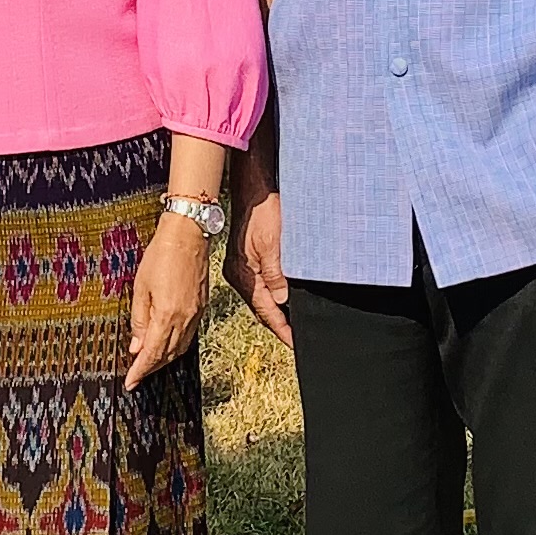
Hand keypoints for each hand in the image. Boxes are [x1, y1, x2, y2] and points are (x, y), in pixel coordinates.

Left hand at [127, 213, 209, 387]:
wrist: (187, 235)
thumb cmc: (161, 256)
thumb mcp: (140, 288)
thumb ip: (139, 321)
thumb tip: (136, 347)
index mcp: (168, 315)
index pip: (153, 354)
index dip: (140, 371)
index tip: (130, 383)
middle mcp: (186, 319)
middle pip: (168, 355)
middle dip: (152, 369)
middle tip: (136, 376)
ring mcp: (196, 314)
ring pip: (181, 348)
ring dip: (165, 360)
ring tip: (149, 364)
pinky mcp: (201, 307)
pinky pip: (189, 336)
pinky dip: (176, 346)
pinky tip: (167, 345)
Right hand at [222, 158, 290, 347]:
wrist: (252, 192)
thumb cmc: (263, 213)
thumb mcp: (274, 244)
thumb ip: (276, 275)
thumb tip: (281, 301)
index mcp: (244, 275)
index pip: (265, 311)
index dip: (281, 328)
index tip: (294, 343)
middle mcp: (239, 276)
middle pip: (261, 309)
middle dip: (278, 324)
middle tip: (296, 338)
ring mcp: (241, 270)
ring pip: (260, 299)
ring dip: (276, 312)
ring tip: (292, 324)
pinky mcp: (245, 262)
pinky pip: (259, 287)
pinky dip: (271, 298)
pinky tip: (282, 300)